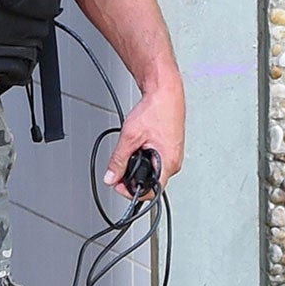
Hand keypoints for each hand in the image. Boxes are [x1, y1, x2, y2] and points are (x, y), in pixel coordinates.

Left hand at [105, 79, 184, 197]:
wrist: (165, 93)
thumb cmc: (155, 111)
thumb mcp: (130, 137)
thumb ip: (119, 160)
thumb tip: (111, 177)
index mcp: (168, 163)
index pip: (150, 192)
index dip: (131, 191)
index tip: (117, 185)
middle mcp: (174, 162)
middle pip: (149, 181)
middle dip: (131, 177)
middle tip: (117, 169)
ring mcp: (172, 155)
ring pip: (151, 170)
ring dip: (136, 165)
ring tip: (128, 151)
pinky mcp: (169, 148)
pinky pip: (154, 159)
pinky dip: (142, 156)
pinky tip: (137, 146)